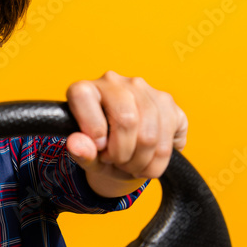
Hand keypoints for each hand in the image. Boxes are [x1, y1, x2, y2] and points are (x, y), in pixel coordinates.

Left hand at [65, 72, 187, 190]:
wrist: (128, 154)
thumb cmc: (102, 152)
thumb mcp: (88, 158)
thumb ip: (80, 152)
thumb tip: (76, 143)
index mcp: (86, 89)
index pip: (83, 95)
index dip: (92, 128)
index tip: (100, 147)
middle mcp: (116, 82)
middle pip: (127, 119)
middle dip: (122, 154)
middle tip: (118, 162)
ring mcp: (145, 89)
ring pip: (150, 134)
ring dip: (141, 161)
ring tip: (132, 165)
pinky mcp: (168, 101)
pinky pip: (170, 136)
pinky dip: (158, 161)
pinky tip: (149, 159)